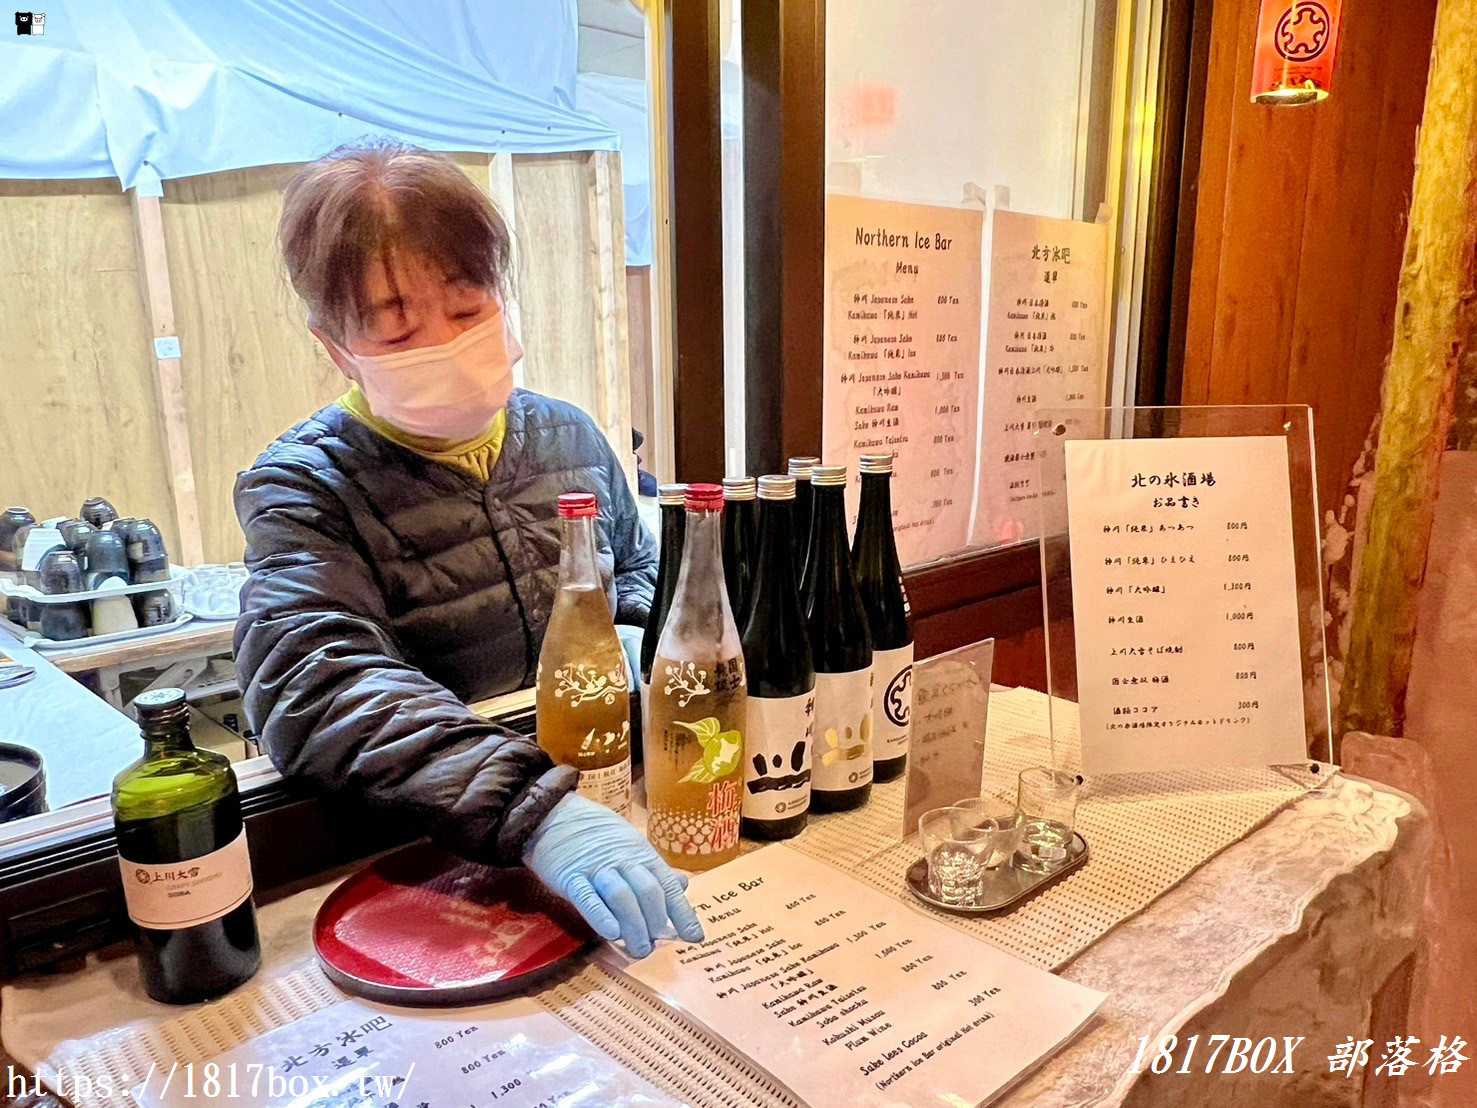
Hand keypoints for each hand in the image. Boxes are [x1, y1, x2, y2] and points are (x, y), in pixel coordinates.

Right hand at [522, 793, 704, 956]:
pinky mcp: (571, 876)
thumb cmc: (597, 836)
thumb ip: (655, 870)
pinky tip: (611, 934)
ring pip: (622, 896)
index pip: (667, 886)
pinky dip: (601, 916)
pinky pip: (588, 897)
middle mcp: (624, 861)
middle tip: (653, 947)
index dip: (682, 913)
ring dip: (634, 926)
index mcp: (642, 855)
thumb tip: (684, 885)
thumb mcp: (631, 846)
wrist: (555, 815)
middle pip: (648, 892)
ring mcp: (597, 868)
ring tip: (638, 949)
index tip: (695, 937)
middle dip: (655, 923)